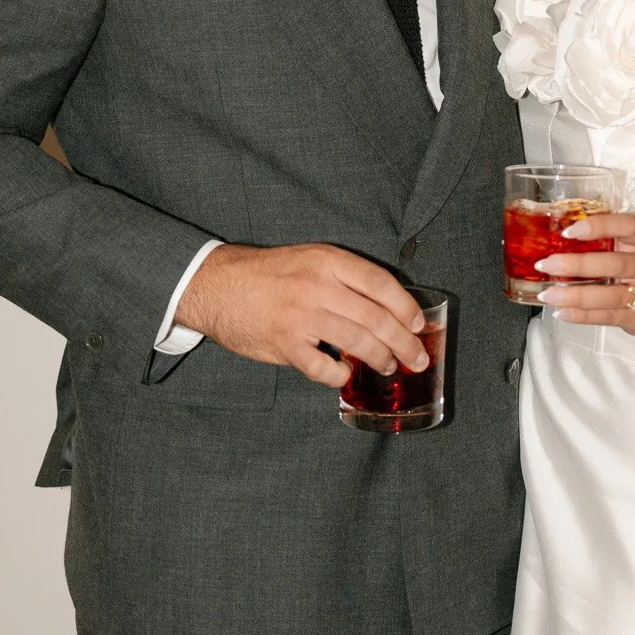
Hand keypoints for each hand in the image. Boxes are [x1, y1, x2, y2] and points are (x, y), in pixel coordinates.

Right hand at [176, 243, 428, 389]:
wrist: (217, 284)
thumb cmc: (270, 274)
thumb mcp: (310, 260)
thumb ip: (344, 279)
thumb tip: (388, 309)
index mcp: (327, 261)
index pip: (379, 282)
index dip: (405, 306)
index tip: (418, 324)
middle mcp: (317, 286)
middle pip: (375, 317)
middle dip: (403, 342)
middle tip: (416, 358)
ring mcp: (300, 316)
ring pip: (357, 341)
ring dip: (380, 359)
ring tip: (389, 367)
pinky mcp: (283, 343)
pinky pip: (322, 366)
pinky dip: (339, 374)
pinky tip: (345, 373)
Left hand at [533, 212, 634, 335]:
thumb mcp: (628, 247)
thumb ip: (603, 238)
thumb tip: (556, 228)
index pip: (626, 226)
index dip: (599, 226)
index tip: (569, 230)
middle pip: (614, 264)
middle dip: (577, 265)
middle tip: (547, 265)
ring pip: (610, 295)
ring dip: (575, 296)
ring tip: (548, 294)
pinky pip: (607, 317)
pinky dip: (582, 316)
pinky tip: (561, 312)